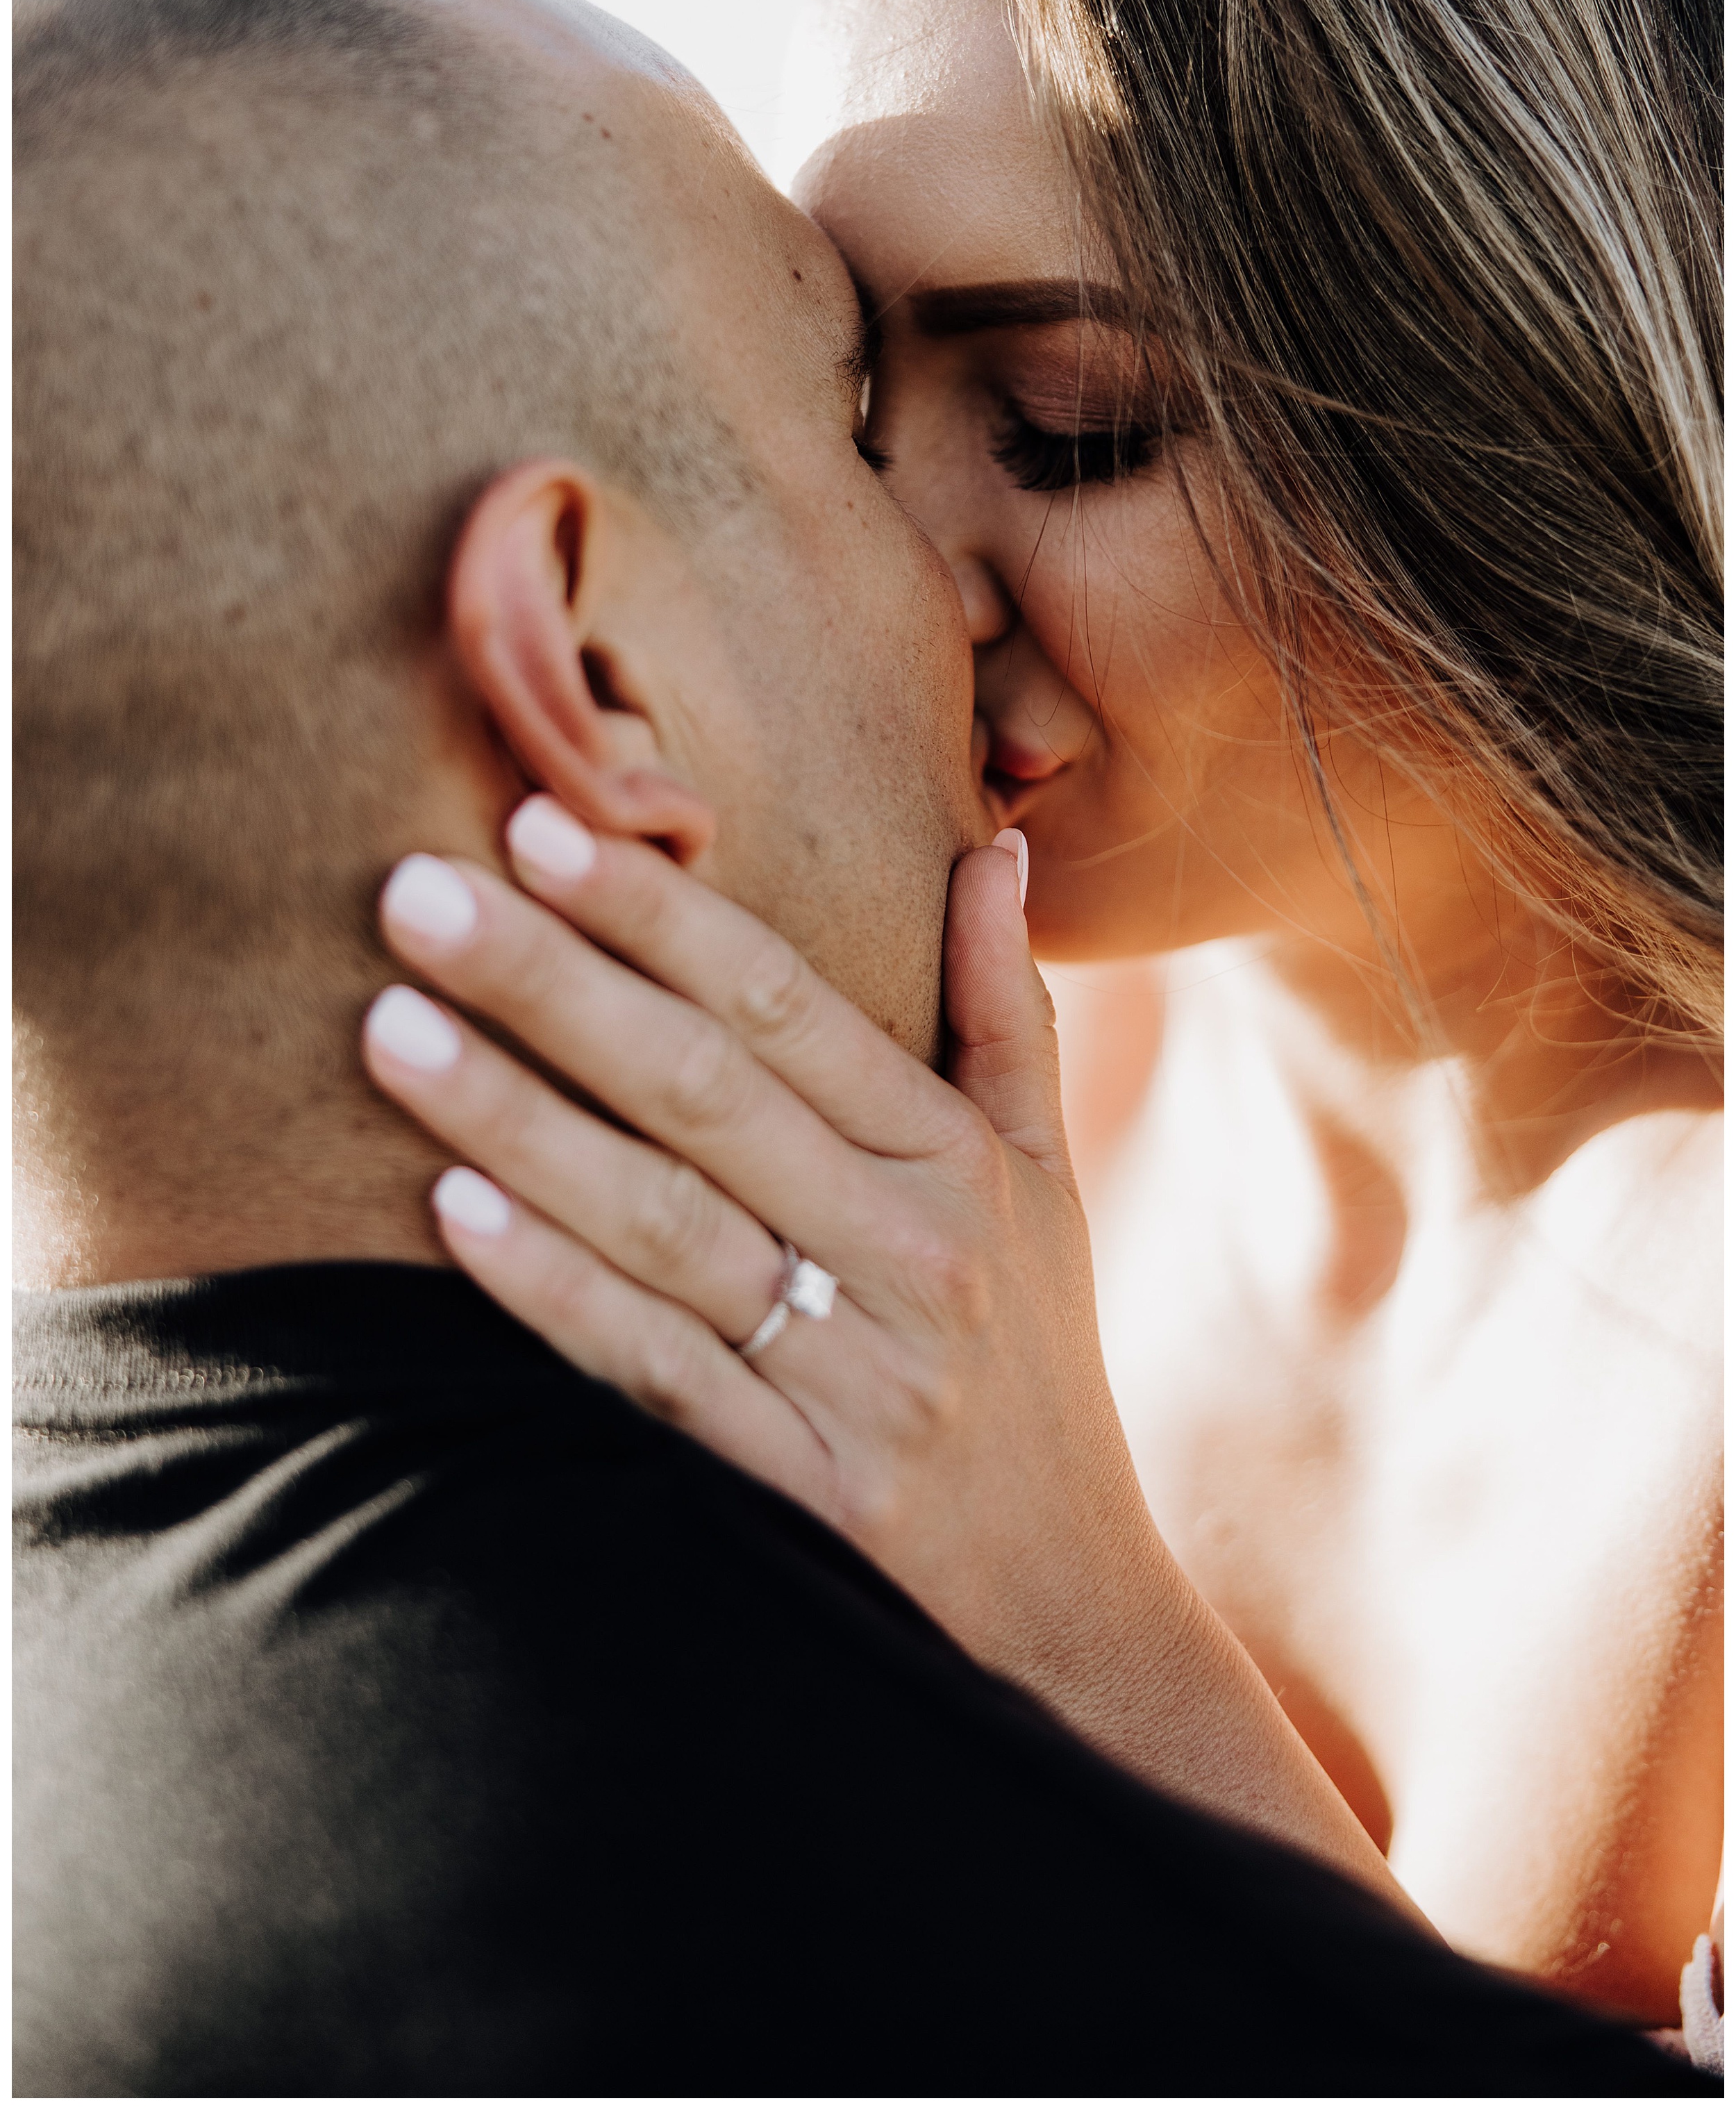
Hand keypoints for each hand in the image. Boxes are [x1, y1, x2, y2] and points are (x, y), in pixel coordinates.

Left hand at [361, 797, 1418, 1919]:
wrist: (1070, 1611)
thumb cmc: (1034, 1360)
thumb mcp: (1048, 1179)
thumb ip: (1006, 1008)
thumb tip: (995, 844)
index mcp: (956, 1161)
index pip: (787, 1007)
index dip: (659, 912)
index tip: (540, 825)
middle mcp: (908, 1255)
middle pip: (703, 1093)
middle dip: (553, 983)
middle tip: (415, 893)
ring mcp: (855, 1378)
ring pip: (661, 1224)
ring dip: (517, 1122)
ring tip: (390, 1031)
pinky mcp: (801, 1491)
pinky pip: (656, 1372)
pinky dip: (554, 1291)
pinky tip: (450, 1212)